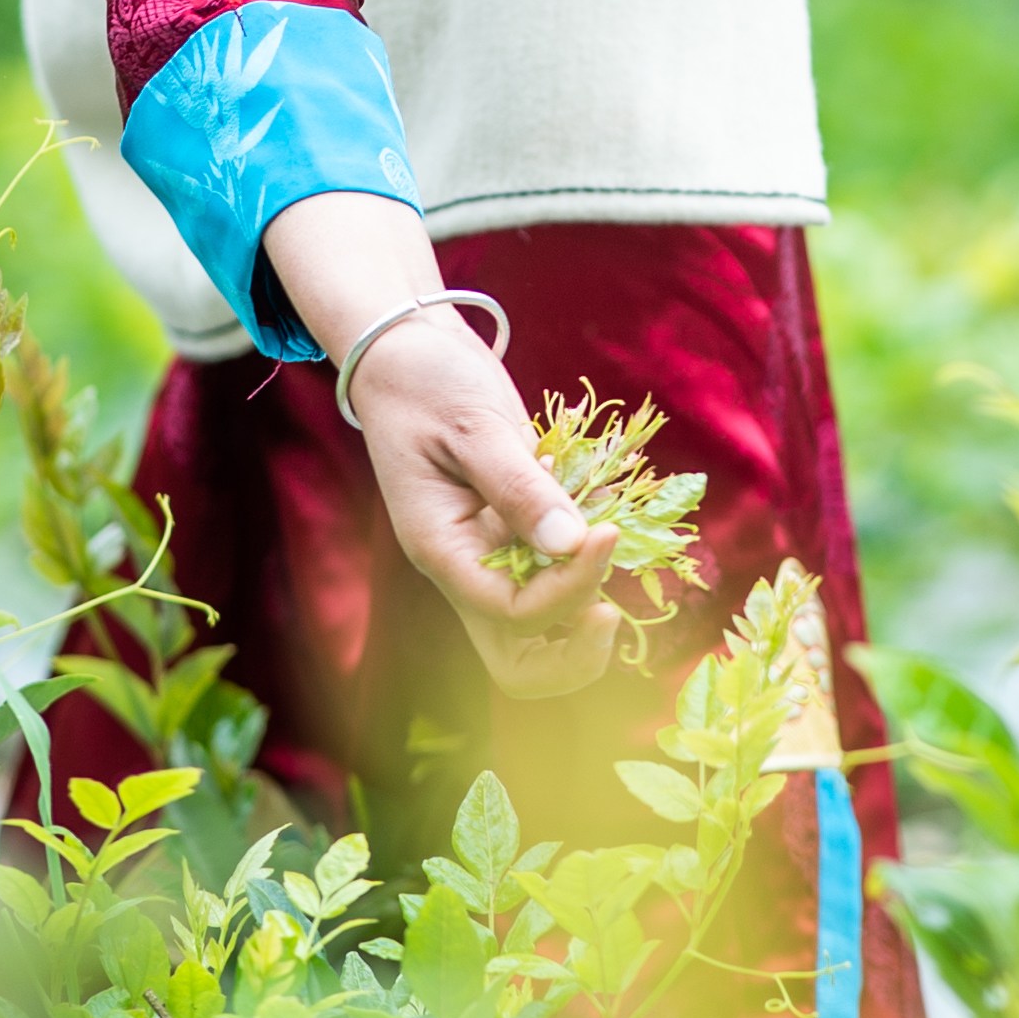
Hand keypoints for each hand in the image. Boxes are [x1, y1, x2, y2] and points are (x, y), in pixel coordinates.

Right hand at [261, 196, 622, 695]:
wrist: (406, 356)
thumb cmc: (428, 382)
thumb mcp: (474, 424)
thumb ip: (521, 486)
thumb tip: (572, 542)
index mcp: (442, 550)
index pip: (514, 613)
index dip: (569, 587)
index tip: (605, 532)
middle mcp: (463, 569)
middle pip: (519, 661)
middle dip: (574, 650)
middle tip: (612, 602)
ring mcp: (486, 558)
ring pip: (538, 634)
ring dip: (584, 613)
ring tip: (610, 554)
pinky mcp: (508, 537)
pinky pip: (550, 581)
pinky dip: (584, 568)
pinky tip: (601, 518)